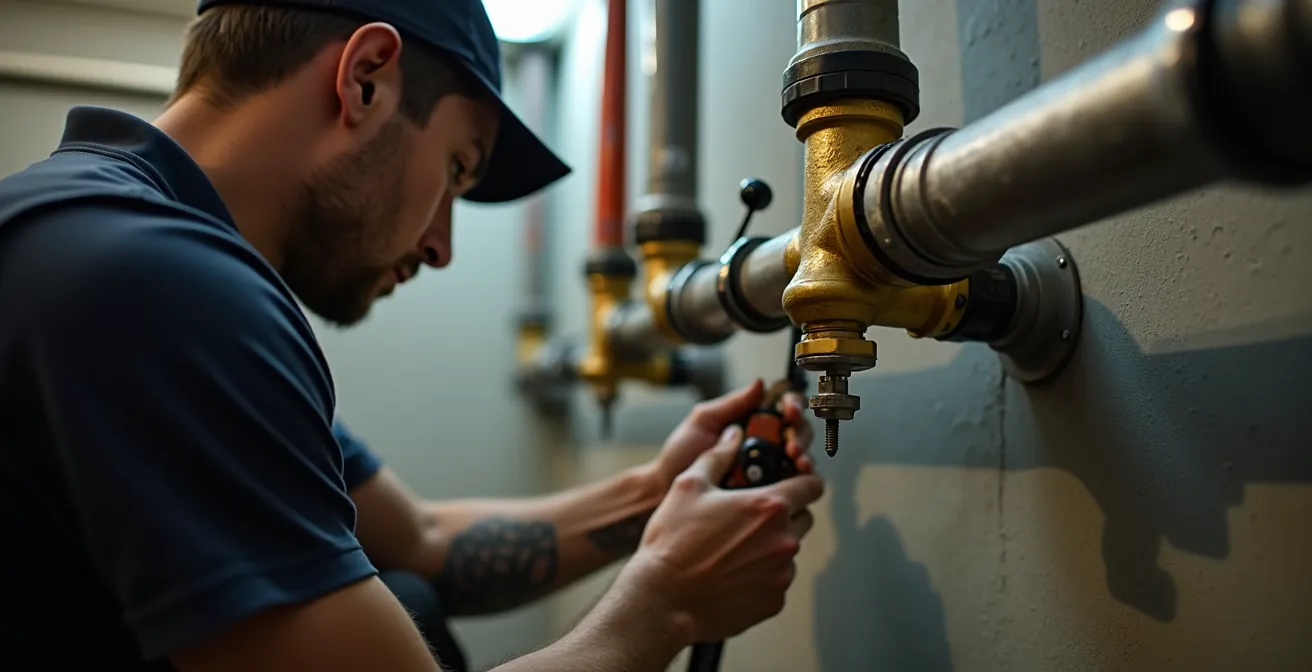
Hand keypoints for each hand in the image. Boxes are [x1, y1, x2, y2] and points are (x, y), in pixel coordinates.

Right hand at [621, 425, 825, 642]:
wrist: (664, 599)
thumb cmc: (673, 541)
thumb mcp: (689, 486)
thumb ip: (718, 456)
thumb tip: (733, 434)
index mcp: (770, 506)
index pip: (813, 485)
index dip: (804, 481)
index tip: (794, 483)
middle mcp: (785, 540)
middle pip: (804, 519)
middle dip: (784, 515)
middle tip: (751, 518)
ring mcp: (782, 574)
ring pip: (788, 551)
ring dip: (771, 547)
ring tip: (733, 550)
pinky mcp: (775, 601)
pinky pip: (777, 582)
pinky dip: (761, 577)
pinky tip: (731, 575)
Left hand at [651, 379, 814, 488]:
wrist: (663, 492)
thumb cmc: (680, 456)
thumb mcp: (703, 422)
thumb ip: (731, 403)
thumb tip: (759, 383)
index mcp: (751, 421)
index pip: (783, 406)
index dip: (793, 405)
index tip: (789, 411)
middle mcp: (764, 442)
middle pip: (798, 431)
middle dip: (800, 435)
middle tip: (792, 444)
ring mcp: (767, 468)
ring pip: (800, 457)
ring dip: (804, 456)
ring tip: (796, 461)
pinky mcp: (767, 491)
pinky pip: (790, 486)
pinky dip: (797, 482)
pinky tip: (794, 481)